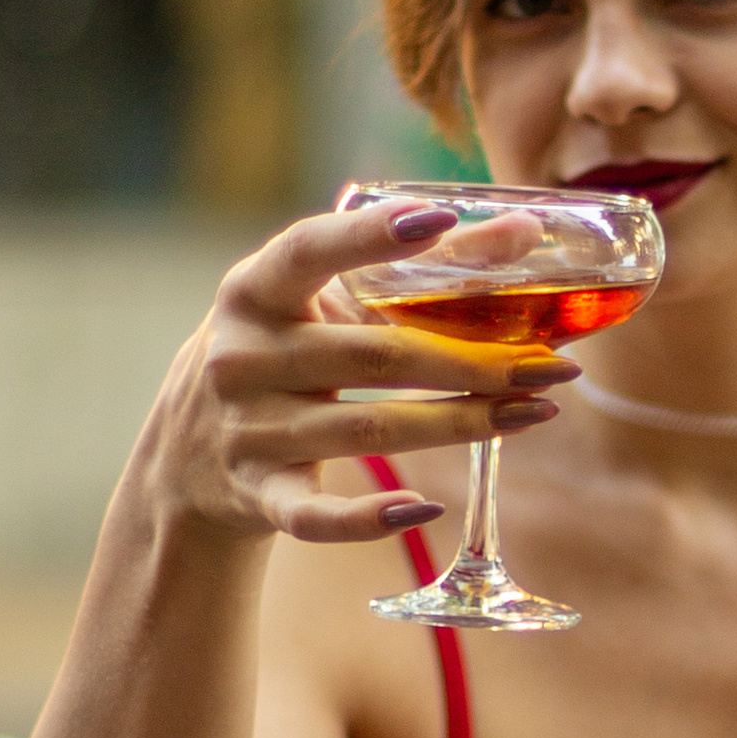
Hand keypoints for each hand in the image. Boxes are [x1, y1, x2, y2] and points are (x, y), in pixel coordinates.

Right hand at [142, 196, 573, 546]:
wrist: (186, 452)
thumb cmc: (281, 351)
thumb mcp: (320, 300)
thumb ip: (417, 264)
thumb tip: (526, 230)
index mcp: (253, 290)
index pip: (309, 251)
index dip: (371, 235)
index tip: (440, 218)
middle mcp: (242, 358)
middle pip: (374, 358)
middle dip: (471, 361)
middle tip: (549, 366)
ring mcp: (248, 431)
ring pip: (370, 431)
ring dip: (461, 424)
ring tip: (534, 413)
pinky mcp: (258, 495)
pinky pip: (317, 515)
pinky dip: (369, 519)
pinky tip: (429, 508)